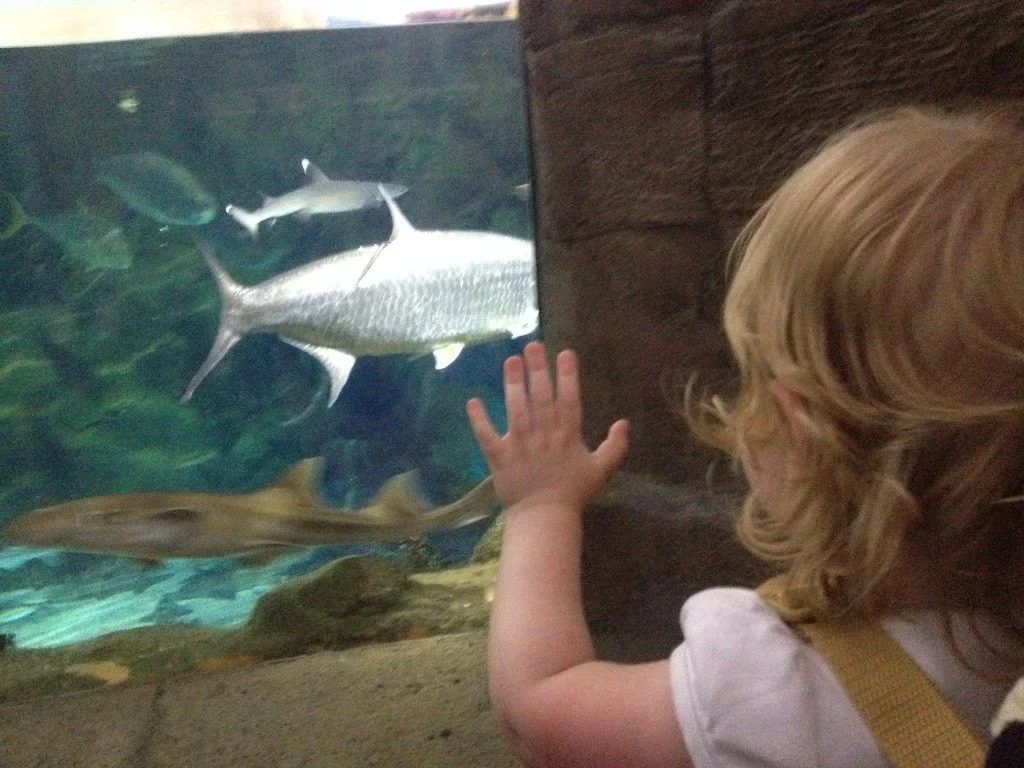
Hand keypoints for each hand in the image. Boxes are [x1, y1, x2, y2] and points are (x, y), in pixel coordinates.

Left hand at [466, 341, 628, 509]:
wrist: (545, 518)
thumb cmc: (573, 493)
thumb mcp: (601, 470)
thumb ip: (615, 446)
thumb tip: (625, 422)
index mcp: (567, 436)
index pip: (569, 400)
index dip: (568, 376)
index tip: (565, 352)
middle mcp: (544, 436)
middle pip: (541, 397)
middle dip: (537, 370)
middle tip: (532, 345)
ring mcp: (520, 445)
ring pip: (516, 410)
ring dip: (513, 384)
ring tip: (510, 360)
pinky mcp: (500, 457)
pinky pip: (488, 436)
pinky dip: (480, 420)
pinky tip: (473, 401)